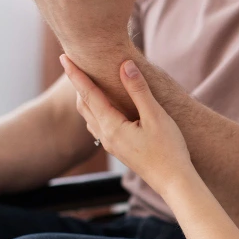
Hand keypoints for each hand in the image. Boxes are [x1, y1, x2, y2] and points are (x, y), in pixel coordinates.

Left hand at [60, 54, 194, 197]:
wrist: (174, 182)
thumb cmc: (169, 149)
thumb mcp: (156, 116)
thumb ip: (139, 90)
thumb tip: (124, 65)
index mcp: (111, 126)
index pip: (88, 94)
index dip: (76, 74)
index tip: (64, 57)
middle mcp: (106, 136)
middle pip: (84, 105)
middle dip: (77, 84)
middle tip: (72, 63)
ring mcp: (112, 144)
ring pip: (90, 116)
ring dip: (85, 98)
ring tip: (85, 82)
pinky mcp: (119, 149)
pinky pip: (99, 125)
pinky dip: (95, 110)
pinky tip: (103, 107)